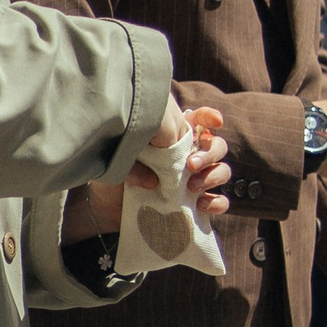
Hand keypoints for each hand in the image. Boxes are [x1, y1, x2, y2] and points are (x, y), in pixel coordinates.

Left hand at [69, 102, 231, 236]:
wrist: (105, 209)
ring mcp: (195, 181)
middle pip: (216, 146)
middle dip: (209, 153)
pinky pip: (220, 201)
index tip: (215, 121)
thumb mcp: (118, 162)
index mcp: (171, 139)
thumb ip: (136, 162)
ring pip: (222, 170)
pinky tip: (201, 205)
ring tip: (193, 187)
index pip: (197, 120)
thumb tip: (155, 178)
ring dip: (213, 176)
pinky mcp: (196, 205)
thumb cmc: (110, 176)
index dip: (209, 117)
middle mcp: (187, 157)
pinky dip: (217, 202)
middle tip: (190, 165)